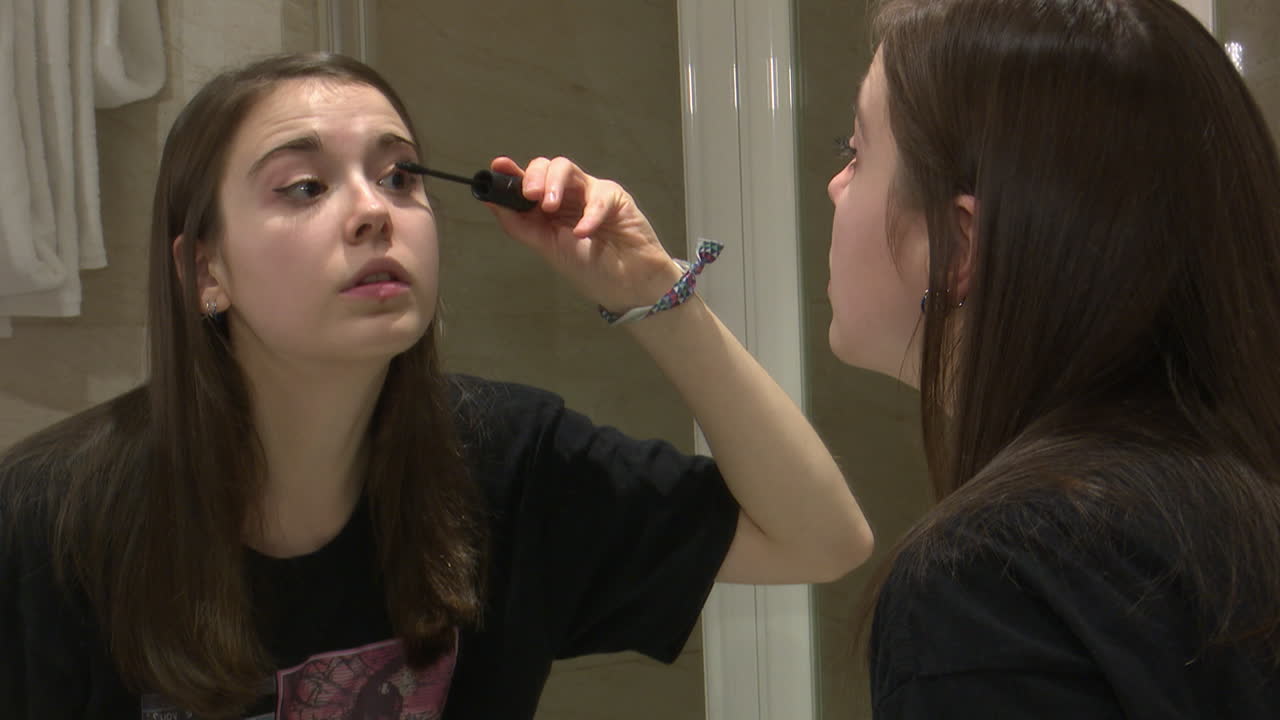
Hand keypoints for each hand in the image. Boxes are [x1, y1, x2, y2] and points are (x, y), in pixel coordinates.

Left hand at [486, 156, 681, 311]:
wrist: (627, 286)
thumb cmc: (590, 268)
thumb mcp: (547, 248)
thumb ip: (519, 225)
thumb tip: (489, 201)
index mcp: (548, 208)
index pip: (528, 182)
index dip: (512, 172)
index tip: (498, 166)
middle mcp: (567, 196)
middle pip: (546, 167)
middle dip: (533, 176)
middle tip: (531, 196)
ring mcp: (590, 194)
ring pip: (566, 168)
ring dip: (554, 183)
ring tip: (550, 206)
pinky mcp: (614, 197)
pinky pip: (598, 195)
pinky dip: (589, 214)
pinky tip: (585, 233)